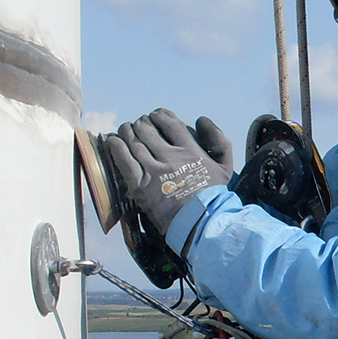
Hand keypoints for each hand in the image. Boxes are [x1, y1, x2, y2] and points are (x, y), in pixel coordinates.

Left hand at [102, 109, 234, 235]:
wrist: (200, 223)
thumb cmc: (214, 197)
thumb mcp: (226, 167)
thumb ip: (219, 140)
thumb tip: (201, 119)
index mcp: (190, 150)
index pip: (169, 122)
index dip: (159, 115)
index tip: (156, 117)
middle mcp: (170, 156)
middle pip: (147, 129)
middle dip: (142, 123)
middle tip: (140, 125)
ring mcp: (154, 170)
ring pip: (132, 141)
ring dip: (126, 131)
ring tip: (126, 130)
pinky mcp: (140, 185)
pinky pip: (123, 159)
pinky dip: (115, 146)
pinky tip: (111, 140)